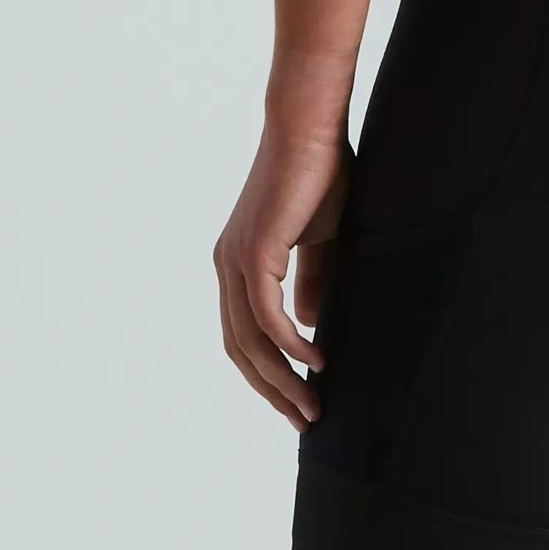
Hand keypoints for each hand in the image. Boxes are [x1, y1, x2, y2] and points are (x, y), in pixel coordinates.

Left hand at [214, 132, 350, 430]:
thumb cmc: (320, 174)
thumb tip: (311, 326)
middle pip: (241, 350)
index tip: (299, 402)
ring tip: (314, 405)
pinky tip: (316, 362)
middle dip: (273, 392)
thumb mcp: (321, 240)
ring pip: (251, 342)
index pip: (245, 336)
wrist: (310, 127)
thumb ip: (313, 282)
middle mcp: (227, 266)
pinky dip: (291, 347)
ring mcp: (236, 261)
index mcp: (238, 264)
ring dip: (282, 380)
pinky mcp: (254, 253)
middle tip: (305, 422)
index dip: (269, 375)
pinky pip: (268, 318)